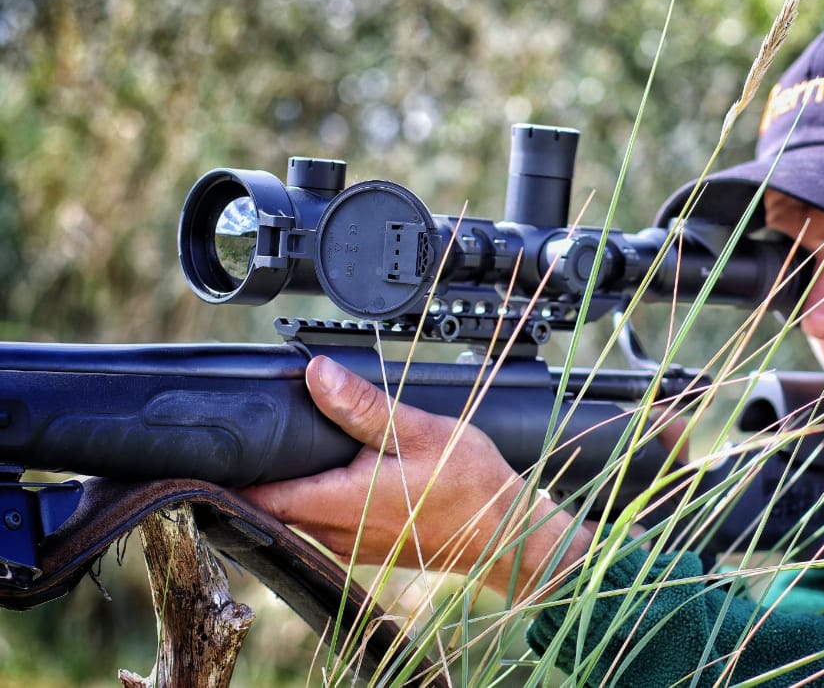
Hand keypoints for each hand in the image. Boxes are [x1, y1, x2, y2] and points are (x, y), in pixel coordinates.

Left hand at [241, 356, 590, 598]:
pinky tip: (332, 479)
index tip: (220, 454)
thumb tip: (317, 374)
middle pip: (274, 510)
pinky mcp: (370, 550)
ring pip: (299, 521)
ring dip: (290, 493)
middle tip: (254, 441)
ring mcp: (353, 546)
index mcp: (341, 502)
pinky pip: (325, 529)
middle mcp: (339, 533)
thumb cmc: (468, 484)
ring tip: (289, 456)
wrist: (503, 532)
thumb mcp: (417, 431)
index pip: (261, 499)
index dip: (233, 479)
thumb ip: (361, 406)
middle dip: (261, 479)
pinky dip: (317, 505)